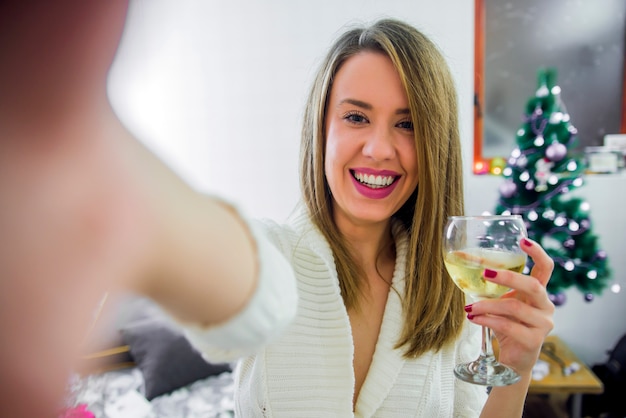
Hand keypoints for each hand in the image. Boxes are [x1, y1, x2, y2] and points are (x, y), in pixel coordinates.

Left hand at [466, 237, 554, 376]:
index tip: (523, 239)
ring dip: (487, 305)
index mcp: (538, 293)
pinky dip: (487, 320)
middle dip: (508, 277)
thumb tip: (461, 256)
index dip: (538, 253)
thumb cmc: (506, 324)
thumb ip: (488, 284)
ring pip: (514, 307)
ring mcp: (543, 324)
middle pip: (532, 285)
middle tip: (485, 272)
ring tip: (469, 307)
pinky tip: (473, 318)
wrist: (513, 359)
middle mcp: (545, 306)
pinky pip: (509, 326)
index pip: (546, 268)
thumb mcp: (498, 300)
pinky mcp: (534, 341)